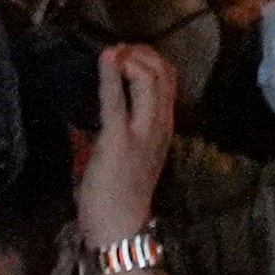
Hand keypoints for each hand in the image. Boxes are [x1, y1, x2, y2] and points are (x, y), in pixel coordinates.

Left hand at [73, 43, 178, 242]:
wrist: (120, 227)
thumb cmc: (119, 194)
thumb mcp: (131, 153)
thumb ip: (127, 127)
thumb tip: (111, 105)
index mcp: (163, 128)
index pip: (170, 82)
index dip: (152, 59)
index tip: (129, 52)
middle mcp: (160, 125)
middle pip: (164, 74)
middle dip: (142, 52)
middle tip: (120, 47)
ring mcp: (142, 132)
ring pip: (149, 79)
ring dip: (130, 58)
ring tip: (112, 51)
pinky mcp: (118, 140)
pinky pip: (116, 100)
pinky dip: (109, 75)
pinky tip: (104, 58)